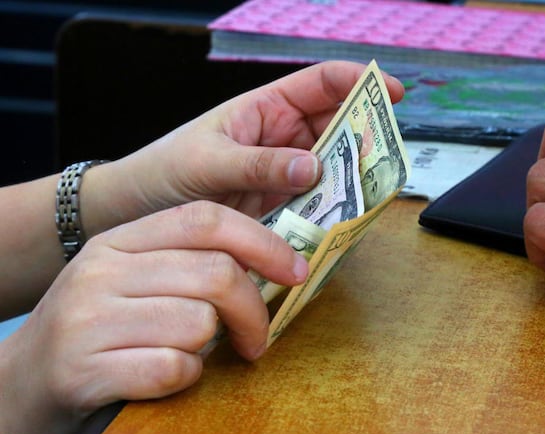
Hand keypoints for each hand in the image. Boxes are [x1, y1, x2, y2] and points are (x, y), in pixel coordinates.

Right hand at [0, 201, 305, 433]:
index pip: (206, 219)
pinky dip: (185, 378)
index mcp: (120, 239)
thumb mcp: (134, 278)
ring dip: (210, 348)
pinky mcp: (84, 367)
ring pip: (199, 323)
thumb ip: (188, 261)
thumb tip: (276, 262)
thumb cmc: (100, 328)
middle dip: (254, 312)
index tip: (296, 270)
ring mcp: (89, 318)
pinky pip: (173, 368)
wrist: (24, 379)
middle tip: (257, 339)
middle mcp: (101, 270)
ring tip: (188, 355)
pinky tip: (165, 377)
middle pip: (216, 273)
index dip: (263, 242)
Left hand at [81, 60, 404, 235]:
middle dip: (366, 138)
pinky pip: (317, 206)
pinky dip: (334, 213)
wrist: (134, 215)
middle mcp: (282, 139)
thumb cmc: (164, 172)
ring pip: (334, 171)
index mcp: (266, 109)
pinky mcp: (282, 210)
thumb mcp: (208, 162)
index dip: (359, 83)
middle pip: (339, 129)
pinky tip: (346, 221)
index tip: (392, 93)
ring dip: (354, 180)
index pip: (321, 85)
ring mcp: (285, 176)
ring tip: (370, 192)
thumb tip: (313, 165)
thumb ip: (259, 164)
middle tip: (386, 157)